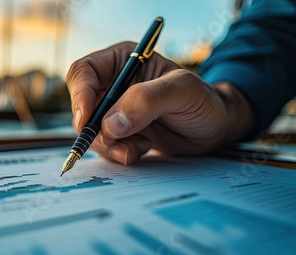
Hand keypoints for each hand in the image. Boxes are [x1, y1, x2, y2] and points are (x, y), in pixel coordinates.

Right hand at [67, 42, 254, 164]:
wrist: (215, 128)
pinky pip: (104, 146)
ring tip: (140, 146)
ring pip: (91, 130)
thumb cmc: (204, 101)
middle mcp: (114, 84)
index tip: (88, 119)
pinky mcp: (120, 133)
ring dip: (110, 145)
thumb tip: (110, 123)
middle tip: (116, 141)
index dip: (80, 95)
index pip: (84, 72)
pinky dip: (118, 153)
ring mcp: (115, 111)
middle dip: (95, 128)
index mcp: (123, 61)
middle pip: (82, 105)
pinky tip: (142, 149)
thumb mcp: (182, 91)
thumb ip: (147, 100)